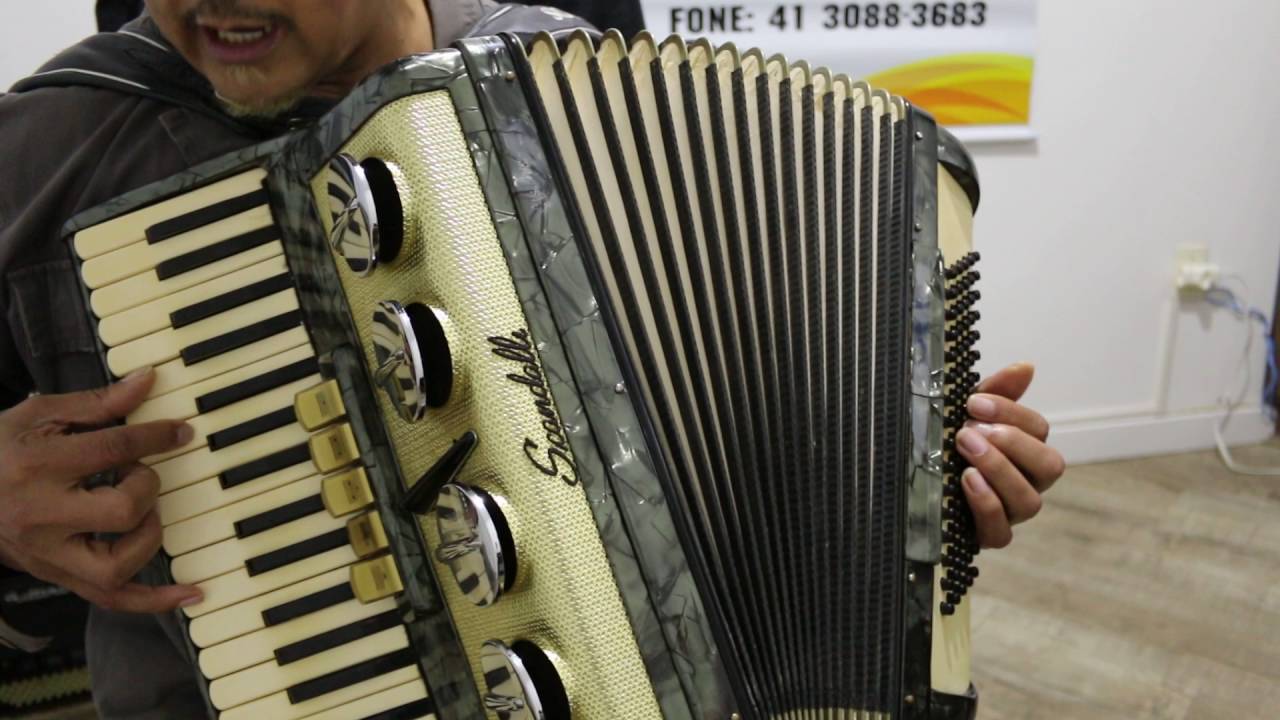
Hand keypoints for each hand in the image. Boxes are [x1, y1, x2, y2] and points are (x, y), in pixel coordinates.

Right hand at [0, 369, 201, 611]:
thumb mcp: (37, 416)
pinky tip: (190, 592)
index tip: (181, 432)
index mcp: (37, 467)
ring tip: (143, 512)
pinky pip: (112, 600)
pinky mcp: (57, 577)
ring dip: (148, 536)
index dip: (157, 437)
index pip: (113, 450)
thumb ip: (97, 403)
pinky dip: (154, 600)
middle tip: (138, 474)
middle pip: (121, 511)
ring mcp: (48, 555)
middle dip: (147, 487)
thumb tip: (148, 381)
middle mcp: (41, 516)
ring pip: (117, 567)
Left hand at [955, 362, 1064, 548]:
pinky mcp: (989, 536)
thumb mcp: (966, 414)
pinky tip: (966, 480)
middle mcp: (1027, 482)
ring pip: (1029, 499)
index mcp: (1026, 450)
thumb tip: (1025, 367)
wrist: (913, 486)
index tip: (972, 403)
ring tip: (966, 450)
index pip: (1039, 429)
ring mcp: (1011, 513)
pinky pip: (1001, 531)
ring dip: (998, 470)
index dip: (1011, 413)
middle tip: (968, 430)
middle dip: (1011, 443)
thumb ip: (995, 391)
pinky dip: (987, 504)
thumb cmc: (949, 446)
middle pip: (1049, 465)